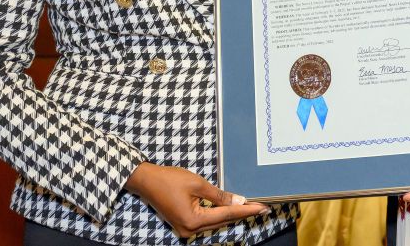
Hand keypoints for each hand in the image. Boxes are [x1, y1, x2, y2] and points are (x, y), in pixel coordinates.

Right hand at [125, 162, 268, 238]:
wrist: (146, 181)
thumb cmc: (170, 180)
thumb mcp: (198, 185)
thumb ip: (219, 195)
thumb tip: (239, 201)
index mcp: (193, 221)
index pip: (226, 215)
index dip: (246, 210)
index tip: (263, 208)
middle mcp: (189, 230)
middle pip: (222, 221)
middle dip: (242, 213)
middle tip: (262, 207)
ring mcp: (185, 229)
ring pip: (215, 222)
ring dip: (231, 214)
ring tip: (251, 208)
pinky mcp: (183, 224)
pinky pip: (206, 221)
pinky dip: (219, 214)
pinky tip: (231, 209)